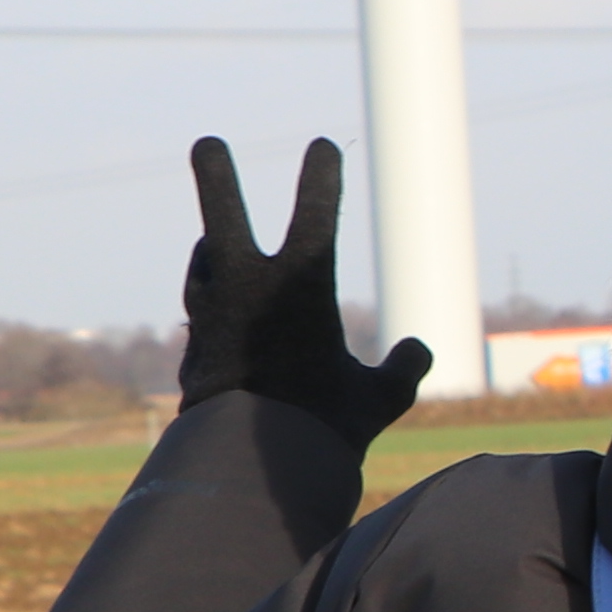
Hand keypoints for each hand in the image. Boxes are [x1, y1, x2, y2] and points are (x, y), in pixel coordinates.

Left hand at [178, 135, 437, 446]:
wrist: (247, 469)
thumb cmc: (323, 427)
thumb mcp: (380, 399)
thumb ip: (402, 371)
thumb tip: (418, 351)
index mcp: (299, 285)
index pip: (315, 211)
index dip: (322, 174)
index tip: (322, 147)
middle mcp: (247, 288)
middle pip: (224, 214)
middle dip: (217, 174)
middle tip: (208, 143)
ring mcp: (212, 315)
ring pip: (205, 264)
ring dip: (213, 249)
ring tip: (216, 241)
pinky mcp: (193, 349)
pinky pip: (200, 313)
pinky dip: (210, 304)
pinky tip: (214, 310)